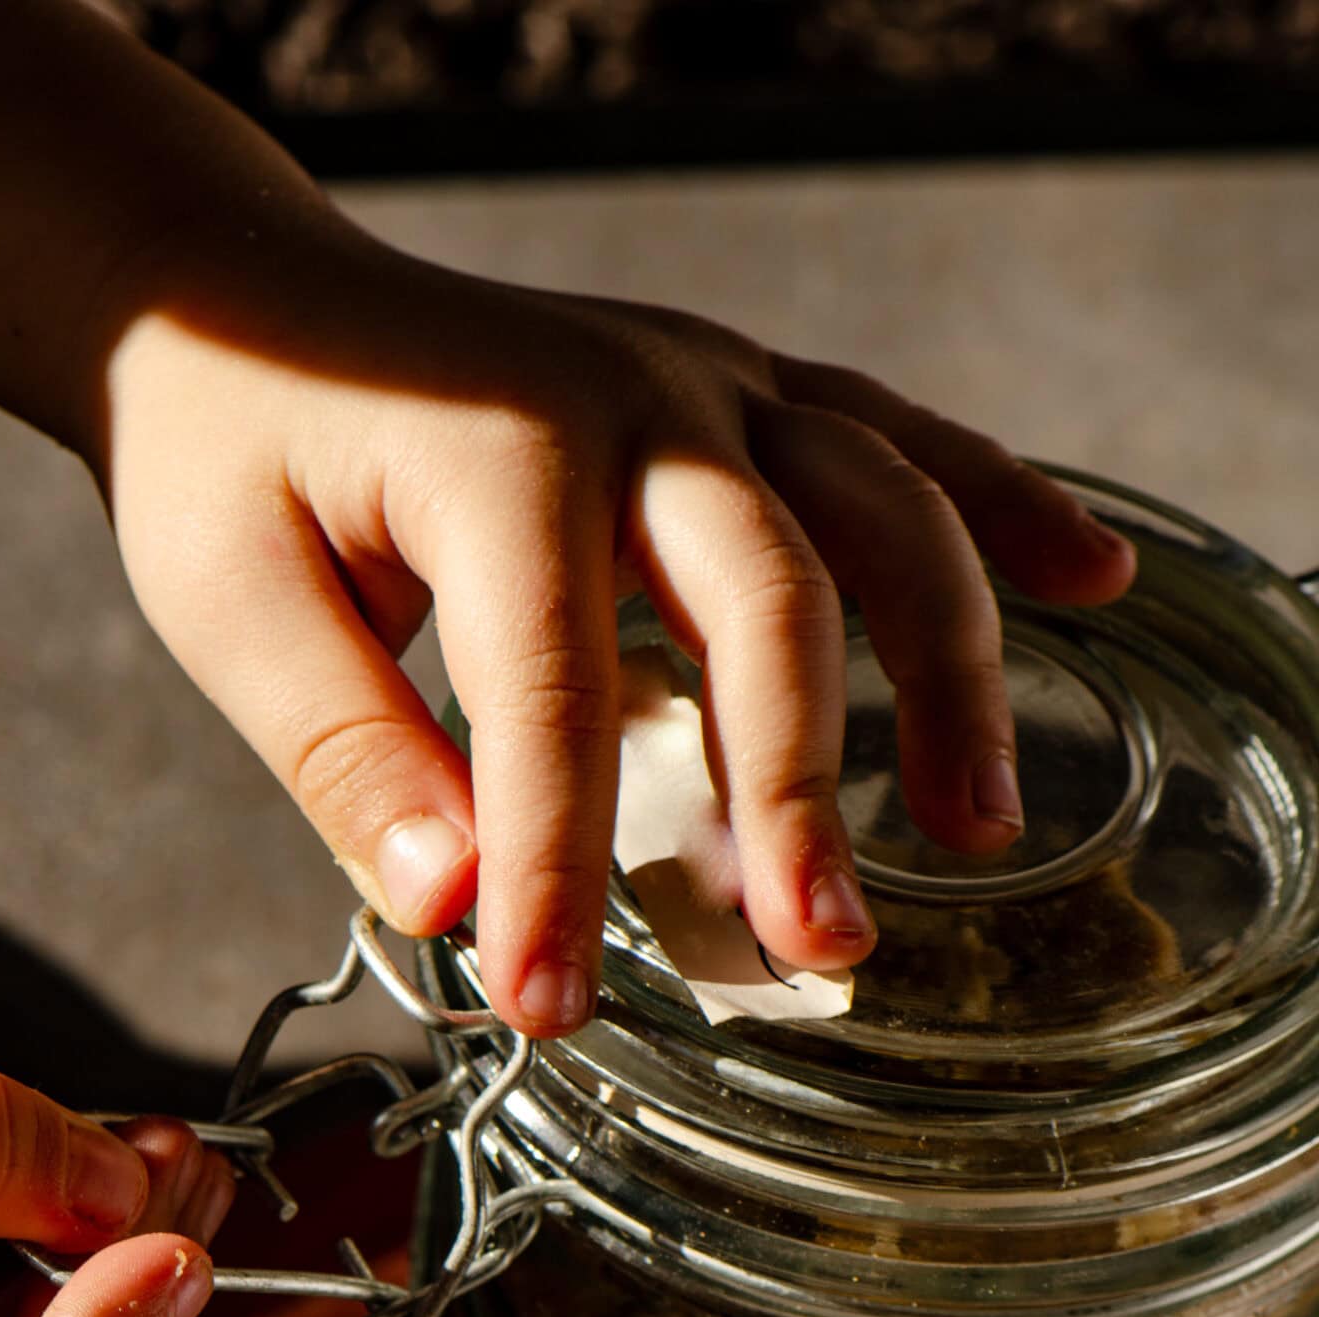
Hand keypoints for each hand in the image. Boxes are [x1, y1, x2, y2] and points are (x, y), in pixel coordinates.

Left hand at [100, 231, 1136, 1036]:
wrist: (246, 301)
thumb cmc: (231, 455)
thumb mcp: (231, 604)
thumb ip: (345, 755)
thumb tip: (453, 905)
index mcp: (494, 457)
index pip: (551, 698)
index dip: (557, 869)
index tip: (548, 1008)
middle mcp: (632, 402)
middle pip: (772, 596)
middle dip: (800, 787)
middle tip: (818, 943)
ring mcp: (703, 382)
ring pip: (877, 512)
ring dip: (947, 667)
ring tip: (977, 827)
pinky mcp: (736, 392)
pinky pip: (897, 440)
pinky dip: (1002, 509)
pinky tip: (1091, 580)